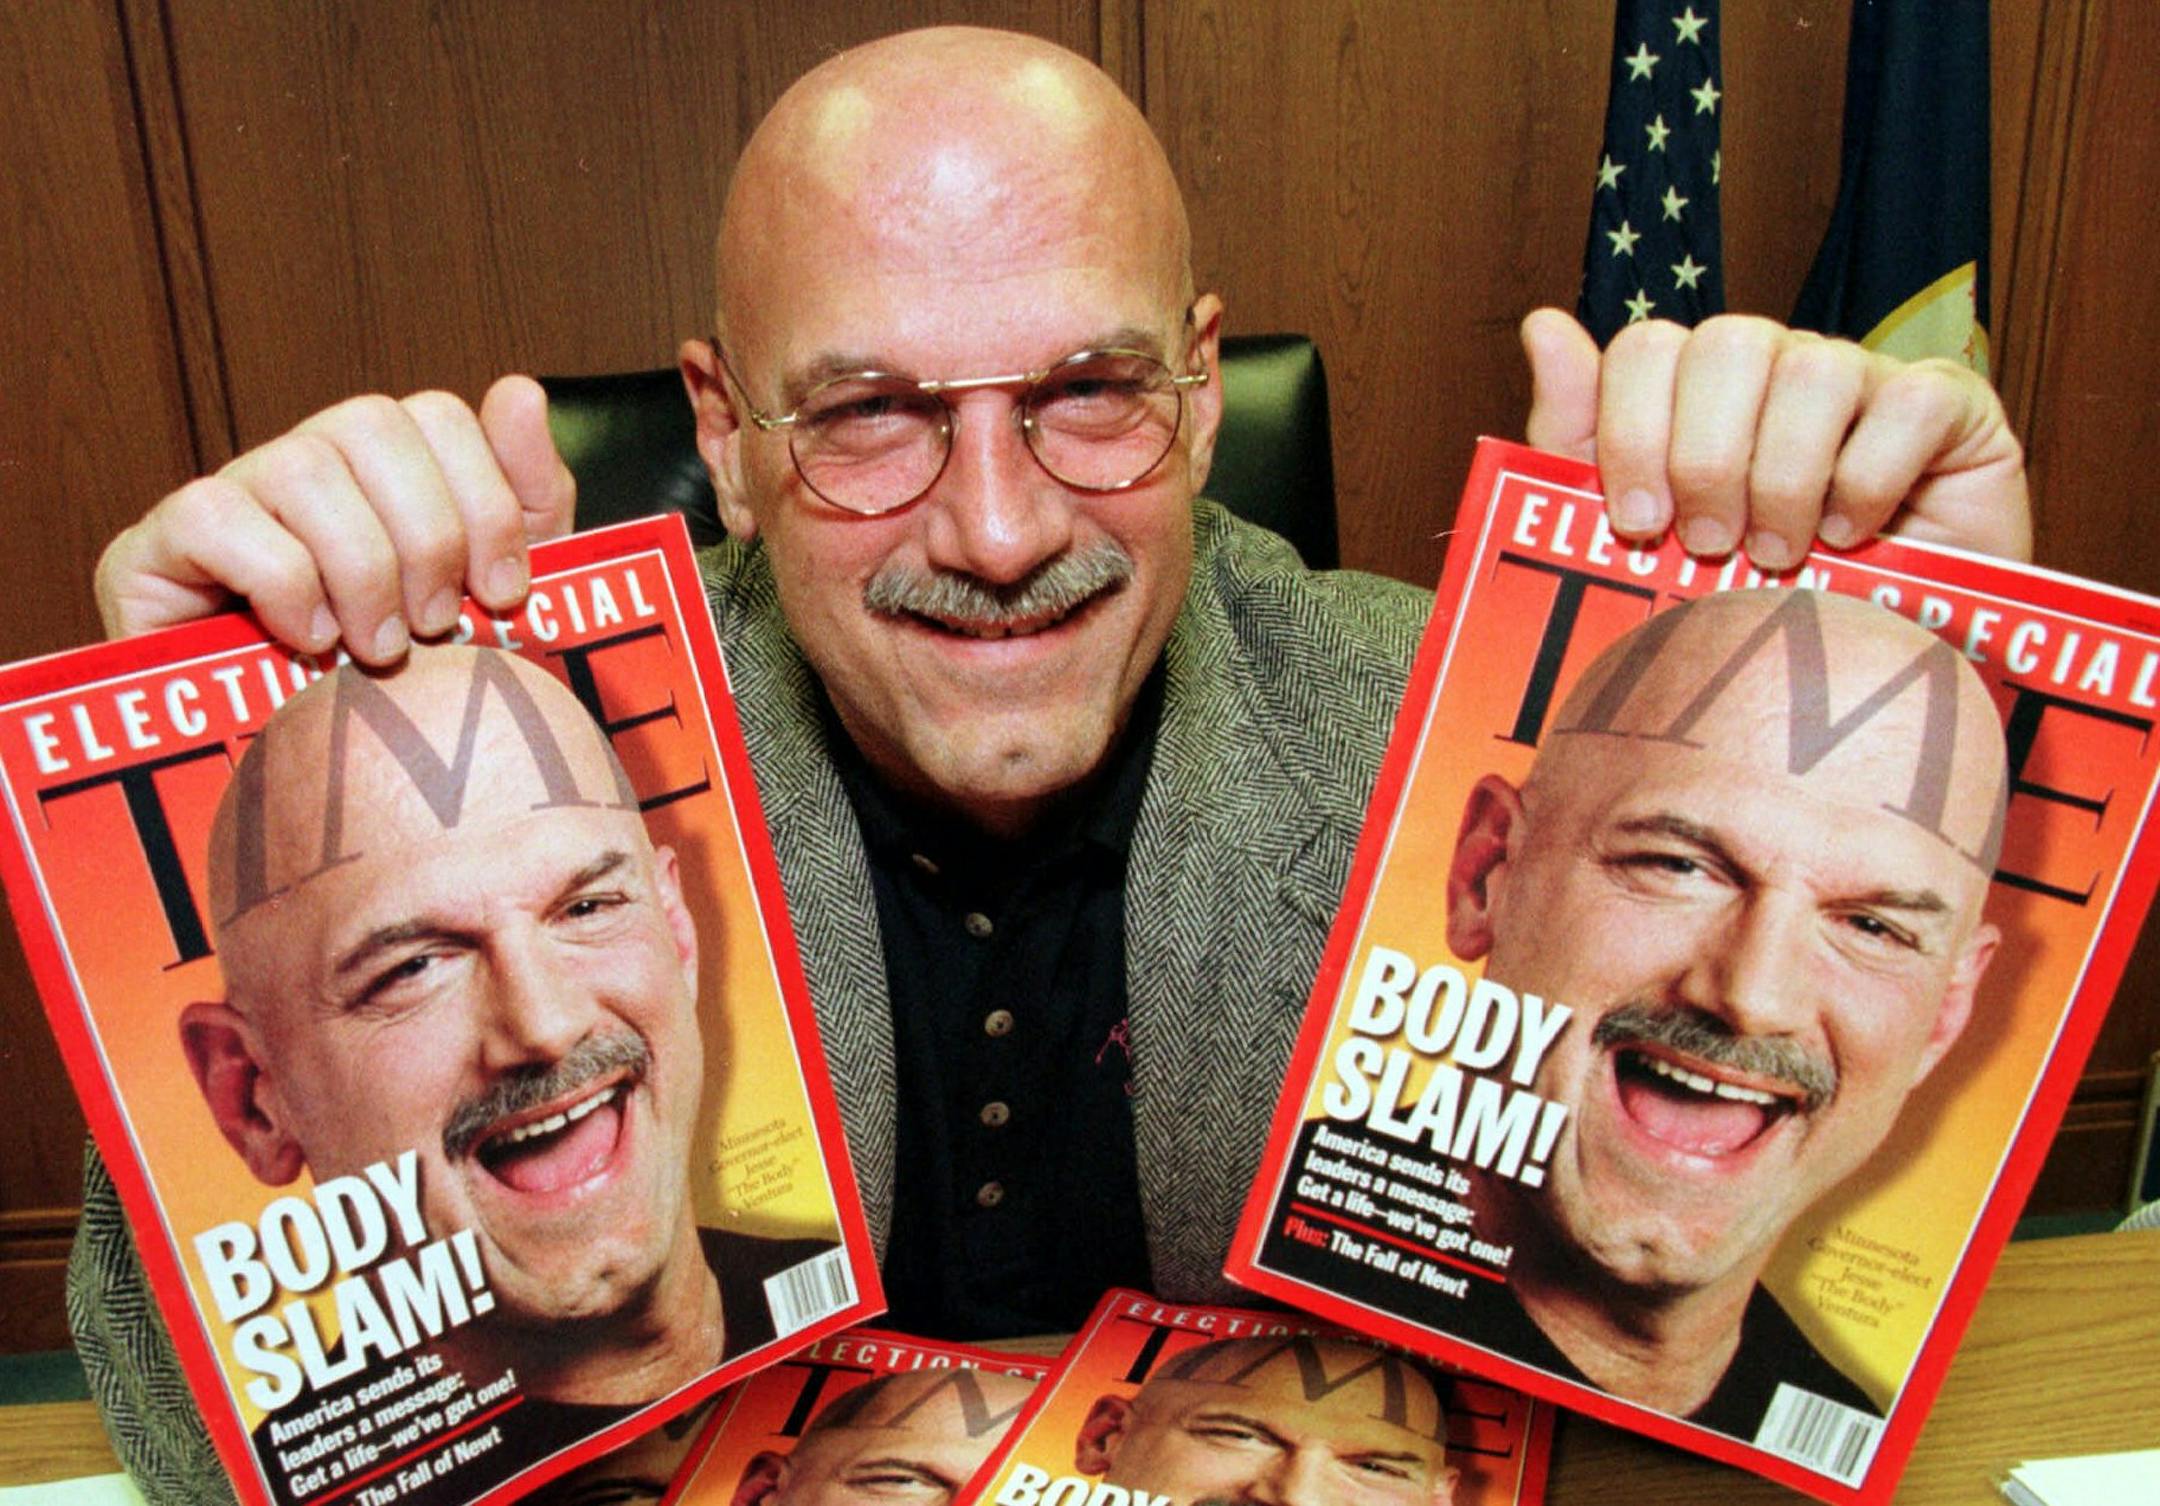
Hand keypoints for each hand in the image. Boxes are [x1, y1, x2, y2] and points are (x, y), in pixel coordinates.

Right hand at [95, 375, 576, 662]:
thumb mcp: (491, 603)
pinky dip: (280, 581)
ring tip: (376, 648)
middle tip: (436, 625)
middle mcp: (302, 468)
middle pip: (371, 423)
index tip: (503, 593)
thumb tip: (519, 392)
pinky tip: (309, 640)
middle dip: (427, 535)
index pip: (435, 415)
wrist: (305, 789)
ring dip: (360, 567)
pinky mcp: (152, 550)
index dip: (484, 499)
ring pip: (301, 466)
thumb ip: (523, 501)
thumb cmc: (404, 693)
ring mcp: (226, 502)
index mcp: (381, 474)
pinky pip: (214, 515)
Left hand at [1521, 308, 2030, 565]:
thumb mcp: (1644, 532)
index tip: (1641, 524)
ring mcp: (1866, 377)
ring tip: (1780, 555)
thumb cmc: (1746, 595)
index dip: (1633, 433)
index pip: (1648, 349)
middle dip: (1706, 459)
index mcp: (1698, 389)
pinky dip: (1867, 481)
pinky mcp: (1949, 407)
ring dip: (1785, 480)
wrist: (1871, 659)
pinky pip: (1905, 406)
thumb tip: (1542, 326)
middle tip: (1714, 544)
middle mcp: (1779, 365)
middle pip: (1727, 345)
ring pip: (1812, 370)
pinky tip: (1851, 536)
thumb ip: (1581, 437)